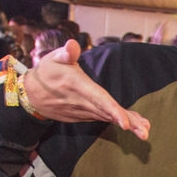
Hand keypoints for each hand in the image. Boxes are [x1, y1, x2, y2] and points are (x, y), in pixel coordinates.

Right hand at [25, 40, 151, 138]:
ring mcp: (82, 111)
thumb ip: (66, 52)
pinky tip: (134, 125)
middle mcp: (81, 102)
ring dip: (127, 124)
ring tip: (145, 131)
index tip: (125, 123)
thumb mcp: (53, 58)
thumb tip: (73, 44)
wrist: (31, 96)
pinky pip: (103, 118)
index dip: (112, 110)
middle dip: (127, 122)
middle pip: (107, 112)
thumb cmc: (46, 72)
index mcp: (77, 85)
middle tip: (144, 132)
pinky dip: (118, 121)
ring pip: (107, 117)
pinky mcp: (83, 116)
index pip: (98, 99)